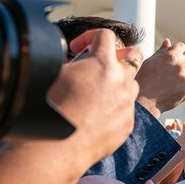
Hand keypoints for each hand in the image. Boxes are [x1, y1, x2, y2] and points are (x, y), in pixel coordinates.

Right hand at [44, 29, 140, 163]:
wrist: (57, 147)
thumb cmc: (51, 110)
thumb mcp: (55, 73)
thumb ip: (72, 62)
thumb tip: (75, 61)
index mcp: (102, 63)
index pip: (106, 36)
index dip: (90, 36)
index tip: (78, 47)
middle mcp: (121, 81)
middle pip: (133, 56)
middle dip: (117, 56)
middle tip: (99, 65)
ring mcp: (127, 103)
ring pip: (131, 84)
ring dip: (117, 83)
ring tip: (96, 93)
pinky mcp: (127, 123)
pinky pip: (126, 109)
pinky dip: (114, 108)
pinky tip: (95, 117)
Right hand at [135, 39, 184, 117]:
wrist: (144, 101)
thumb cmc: (143, 81)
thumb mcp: (150, 62)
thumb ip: (161, 52)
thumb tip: (167, 42)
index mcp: (170, 56)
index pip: (181, 47)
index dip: (180, 50)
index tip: (179, 54)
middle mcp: (180, 65)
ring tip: (180, 83)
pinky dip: (184, 88)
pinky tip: (176, 91)